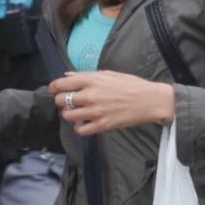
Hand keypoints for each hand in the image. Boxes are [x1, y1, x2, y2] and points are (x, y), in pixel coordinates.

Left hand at [52, 70, 175, 137]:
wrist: (150, 100)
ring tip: (78, 114)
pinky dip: (80, 128)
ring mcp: (95, 111)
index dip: (54, 88)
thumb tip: (67, 76)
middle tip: (69, 103)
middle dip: (62, 102)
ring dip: (70, 115)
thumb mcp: (108, 74)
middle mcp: (90, 95)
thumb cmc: (131, 85)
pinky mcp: (102, 125)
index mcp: (91, 80)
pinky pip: (80, 130)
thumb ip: (86, 75)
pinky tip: (86, 123)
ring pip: (68, 116)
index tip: (56, 91)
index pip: (60, 84)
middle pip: (61, 101)